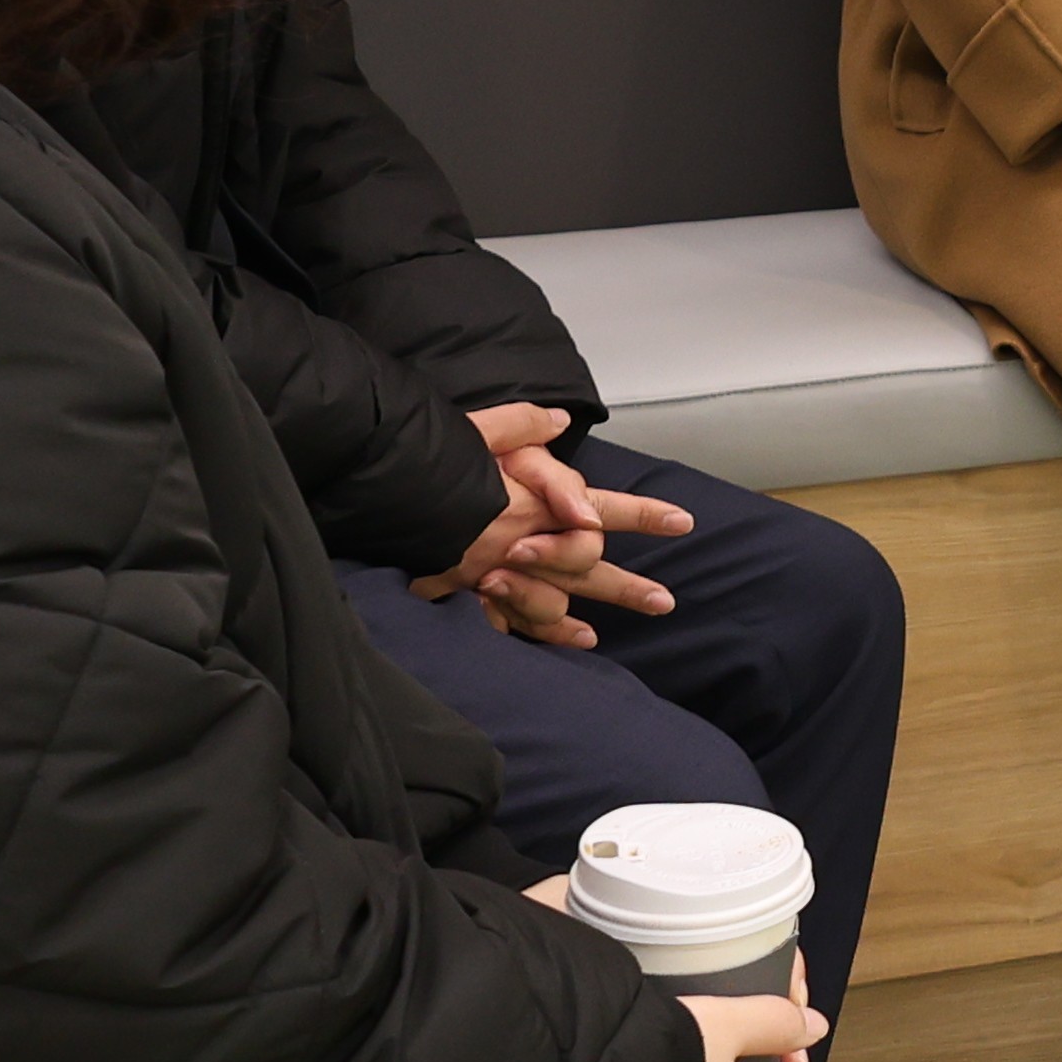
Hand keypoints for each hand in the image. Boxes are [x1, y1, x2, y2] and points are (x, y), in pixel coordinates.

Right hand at [413, 407, 691, 642]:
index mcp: (533, 502)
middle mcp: (523, 543)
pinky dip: (541, 633)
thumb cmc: (430, 462)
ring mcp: (497, 574)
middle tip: (664, 603)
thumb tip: (560, 421)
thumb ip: (524, 425)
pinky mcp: (468, 593)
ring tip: (604, 634)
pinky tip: (566, 640)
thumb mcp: (478, 429)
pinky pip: (511, 620)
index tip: (682, 522)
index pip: (600, 508)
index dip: (642, 515)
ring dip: (583, 616)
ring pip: (554, 602)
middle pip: (587, 567)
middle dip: (627, 586)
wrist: (379, 500)